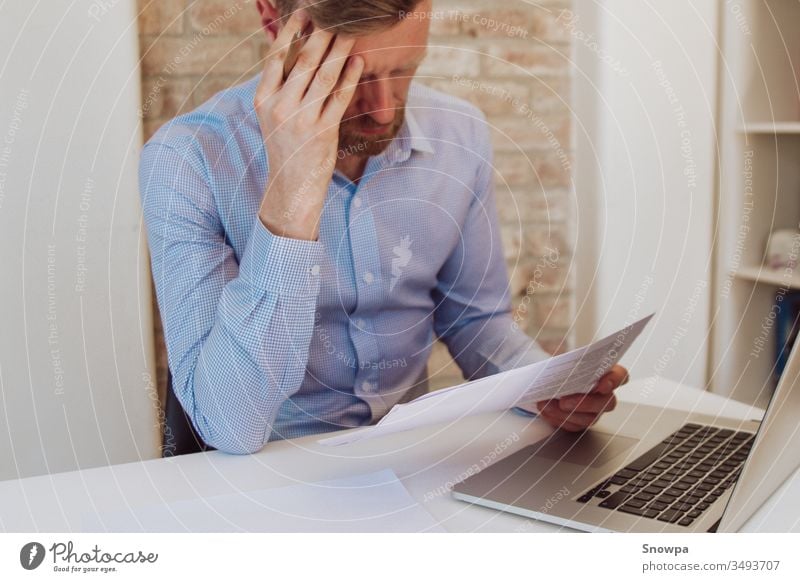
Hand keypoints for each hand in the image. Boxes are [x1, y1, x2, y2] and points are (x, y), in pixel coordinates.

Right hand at [254, 11, 363, 240]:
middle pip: (303, 61)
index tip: (304, 12)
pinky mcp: (323, 132)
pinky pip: (339, 98)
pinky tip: (358, 62)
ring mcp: (302, 120)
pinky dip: (350, 77)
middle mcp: (280, 107)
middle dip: (321, 34)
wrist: (290, 188)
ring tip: (350, 31)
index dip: (291, 31)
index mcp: (263, 99)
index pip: (275, 56)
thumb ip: (281, 87)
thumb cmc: (285, 147)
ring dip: (339, 50)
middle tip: (335, 14)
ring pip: (324, 76)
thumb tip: (295, 51)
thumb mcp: (273, 116)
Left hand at [535, 365, 628, 431]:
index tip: (602, 385)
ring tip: (547, 405)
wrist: (548, 380)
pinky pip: (574, 425)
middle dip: (585, 403)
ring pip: (589, 418)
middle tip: (564, 401)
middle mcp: (605, 394)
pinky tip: (545, 410)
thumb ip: (568, 363)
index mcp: (606, 373)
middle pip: (606, 403)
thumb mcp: (564, 360)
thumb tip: (559, 369)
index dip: (614, 381)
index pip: (620, 376)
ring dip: (566, 414)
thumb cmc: (561, 368)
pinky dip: (557, 418)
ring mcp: (595, 411)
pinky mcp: (581, 422)